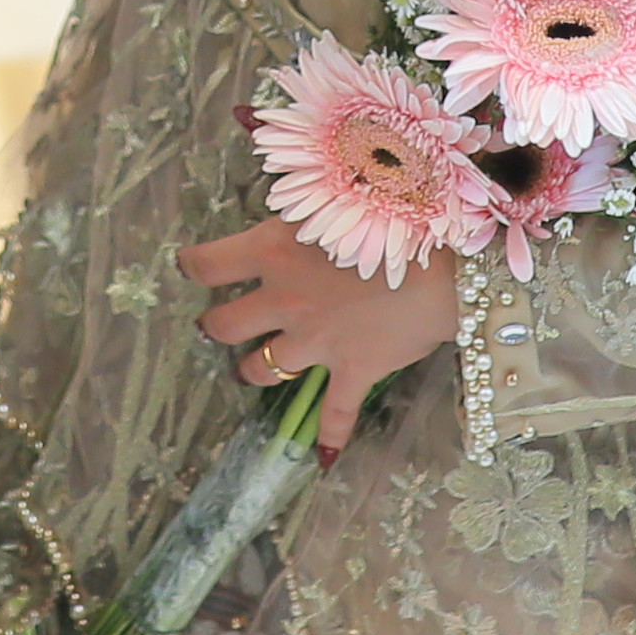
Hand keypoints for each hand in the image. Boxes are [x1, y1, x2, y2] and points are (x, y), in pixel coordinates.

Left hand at [179, 217, 463, 461]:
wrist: (443, 263)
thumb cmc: (391, 214)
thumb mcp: (332, 195)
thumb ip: (299, 202)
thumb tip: (272, 178)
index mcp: (271, 251)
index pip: (207, 264)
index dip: (194, 266)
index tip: (192, 266)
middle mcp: (283, 300)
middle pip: (224, 325)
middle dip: (217, 325)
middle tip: (219, 323)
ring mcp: (314, 342)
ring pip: (262, 368)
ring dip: (255, 369)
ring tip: (253, 367)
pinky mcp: (352, 371)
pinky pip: (335, 414)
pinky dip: (330, 436)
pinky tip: (324, 456)